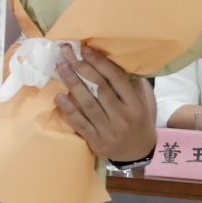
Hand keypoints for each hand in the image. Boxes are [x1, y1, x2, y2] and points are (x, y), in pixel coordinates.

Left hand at [53, 45, 155, 164]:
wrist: (138, 153)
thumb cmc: (137, 120)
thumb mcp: (142, 102)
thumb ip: (130, 83)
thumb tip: (112, 59)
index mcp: (135, 104)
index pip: (116, 78)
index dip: (99, 62)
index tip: (84, 49)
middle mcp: (123, 116)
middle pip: (100, 89)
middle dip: (82, 68)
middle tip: (66, 53)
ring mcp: (109, 130)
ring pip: (89, 105)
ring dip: (73, 84)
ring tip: (60, 68)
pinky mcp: (97, 142)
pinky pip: (81, 124)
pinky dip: (69, 110)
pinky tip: (59, 96)